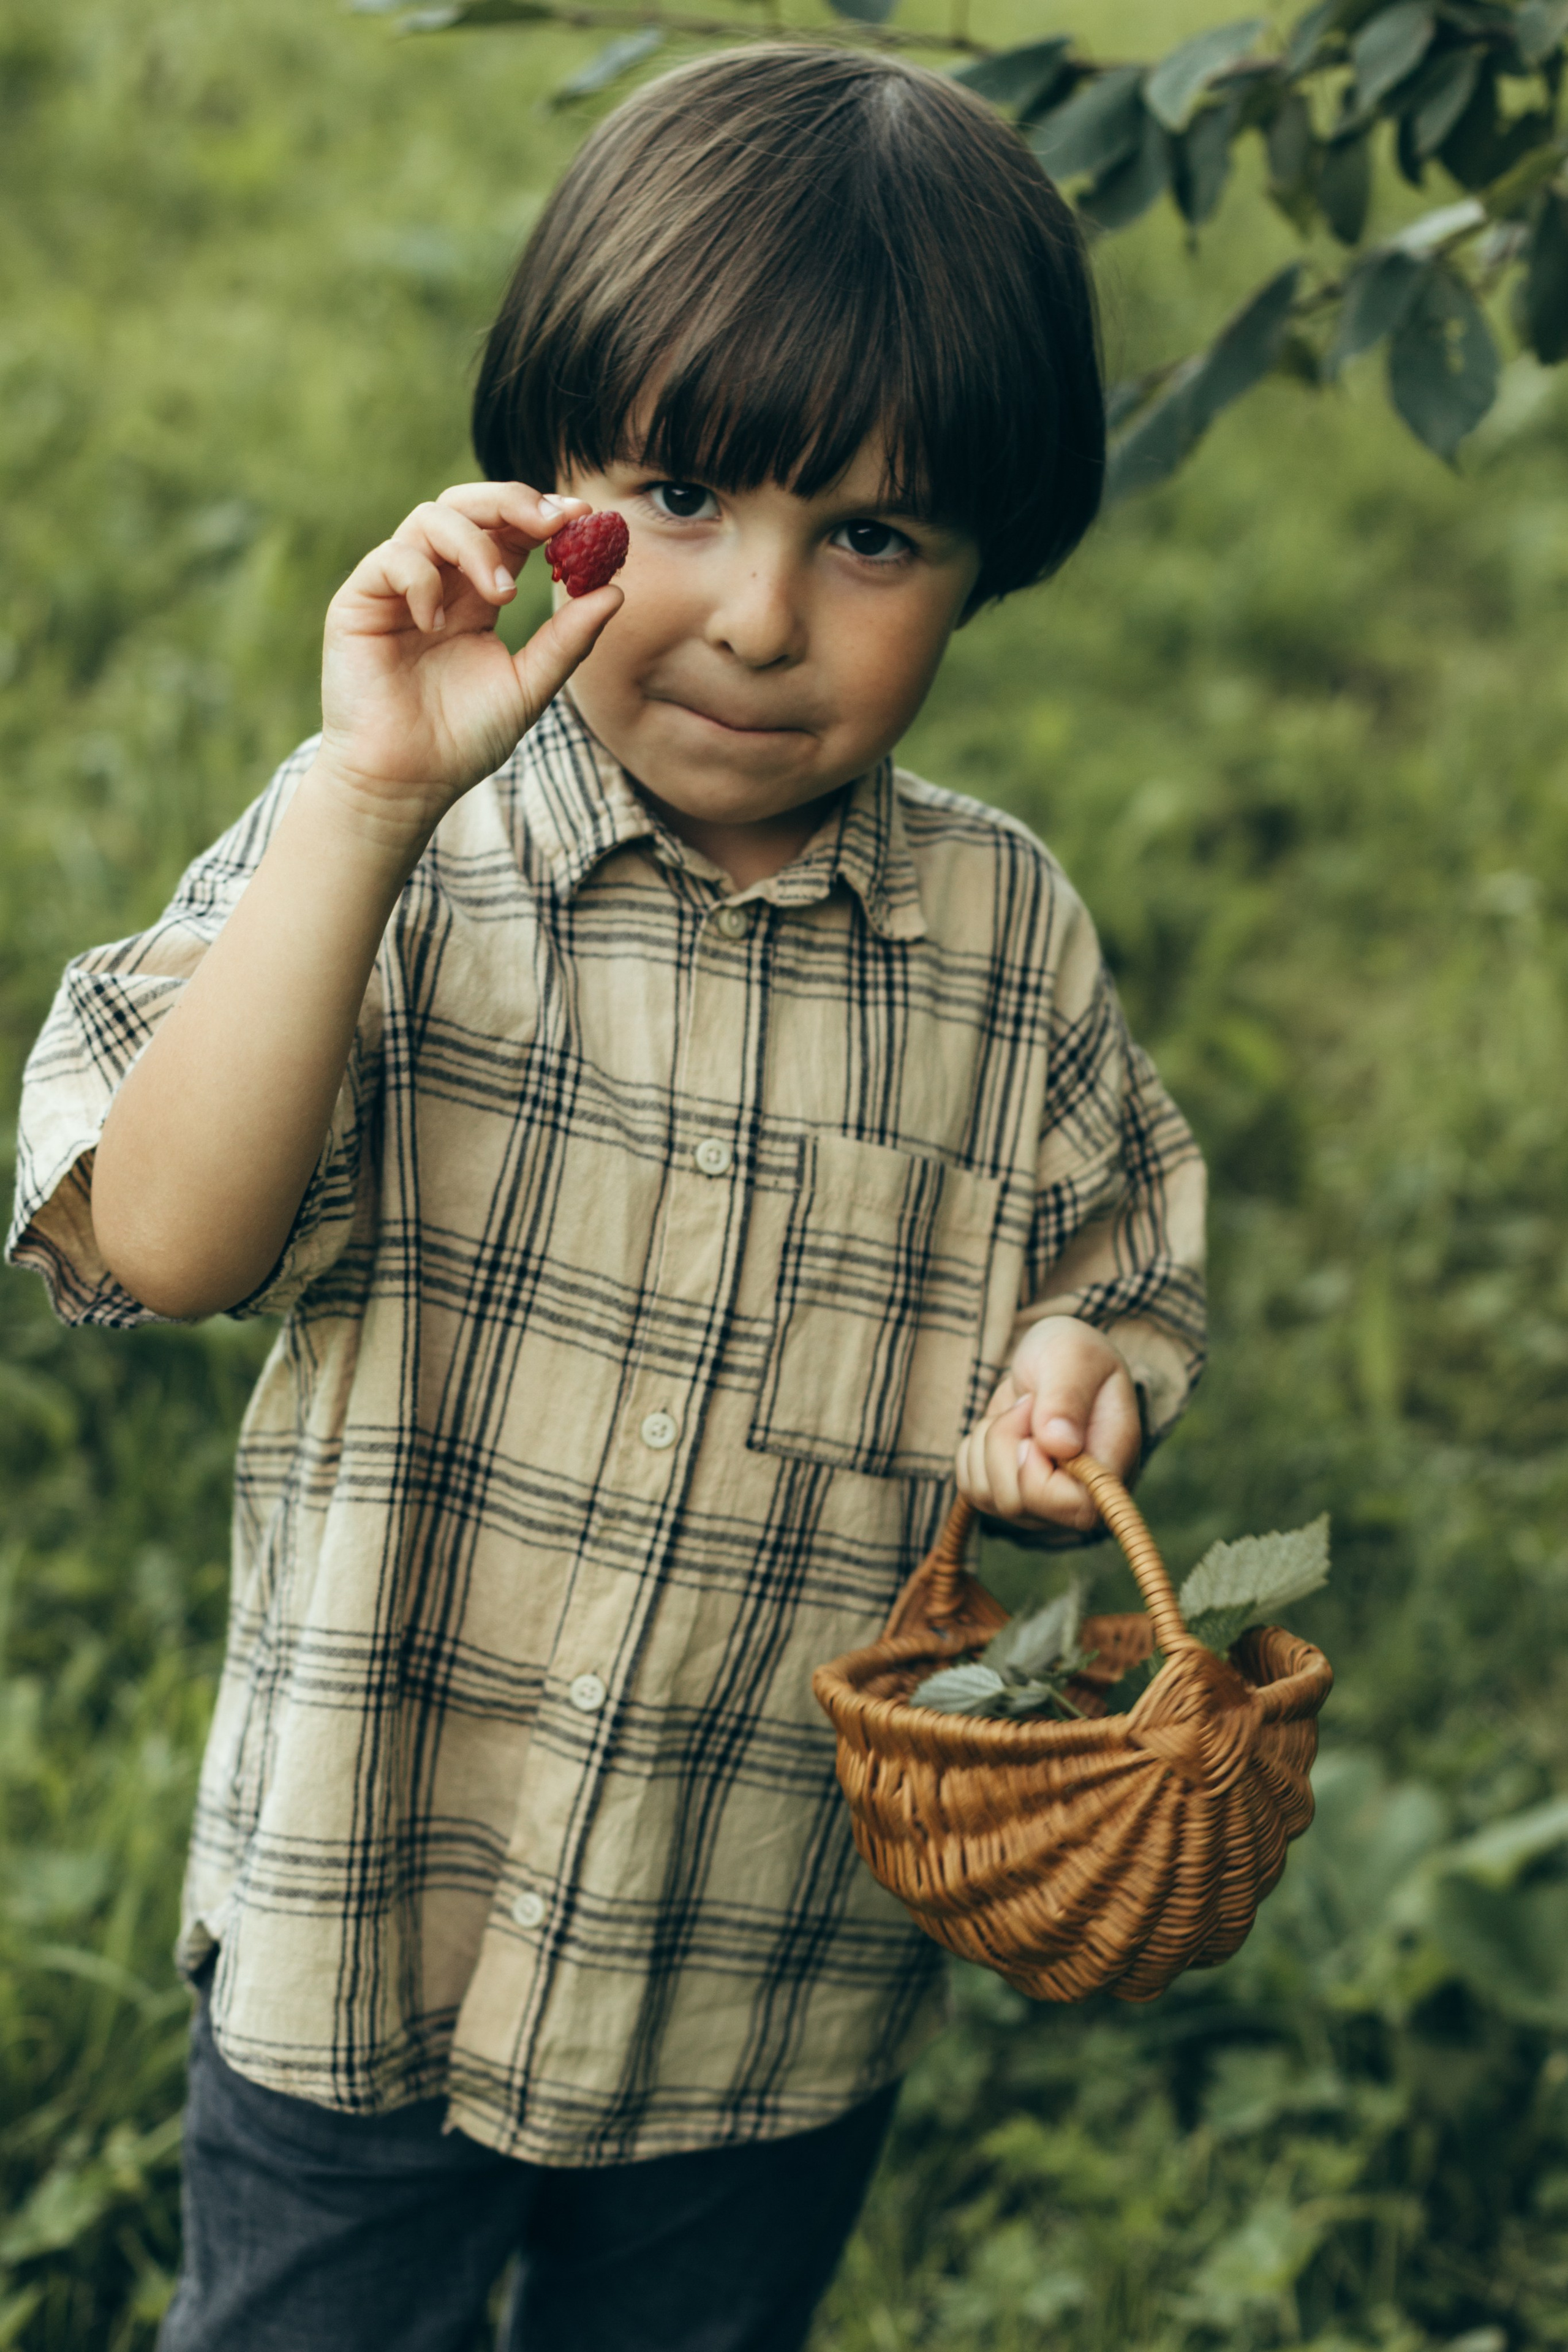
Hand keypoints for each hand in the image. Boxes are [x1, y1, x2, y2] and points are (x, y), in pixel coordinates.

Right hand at [313, 481, 623, 841]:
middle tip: (552, 523)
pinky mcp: (359, 601)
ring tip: (503, 596)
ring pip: (432, 518)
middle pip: (469, 505)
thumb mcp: (529, 687)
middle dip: (513, 502)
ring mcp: (397, 587)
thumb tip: (616, 592)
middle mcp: (437, 580)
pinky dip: (422, 578)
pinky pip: (392, 558)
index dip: (544, 515)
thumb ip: (567, 640)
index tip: (583, 516)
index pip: (509, 531)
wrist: (406, 783)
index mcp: (476, 595)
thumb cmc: (462, 741)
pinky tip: (437, 624)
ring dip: (476, 544)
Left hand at [954, 1316, 1139, 1534]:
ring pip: (986, 1496)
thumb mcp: (1075, 1355)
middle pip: (1016, 1502)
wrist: (1054, 1362)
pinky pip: (970, 1487)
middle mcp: (1079, 1500)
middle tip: (1026, 1404)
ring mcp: (1042, 1507)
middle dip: (1004, 1442)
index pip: (1074, 1509)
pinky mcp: (1008, 1498)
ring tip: (1020, 1411)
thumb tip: (1059, 1446)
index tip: (1034, 1428)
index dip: (1038, 1475)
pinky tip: (1004, 1426)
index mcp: (1110, 1471)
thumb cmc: (1073, 1355)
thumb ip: (1068, 1396)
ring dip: (988, 1442)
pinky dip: (975, 1450)